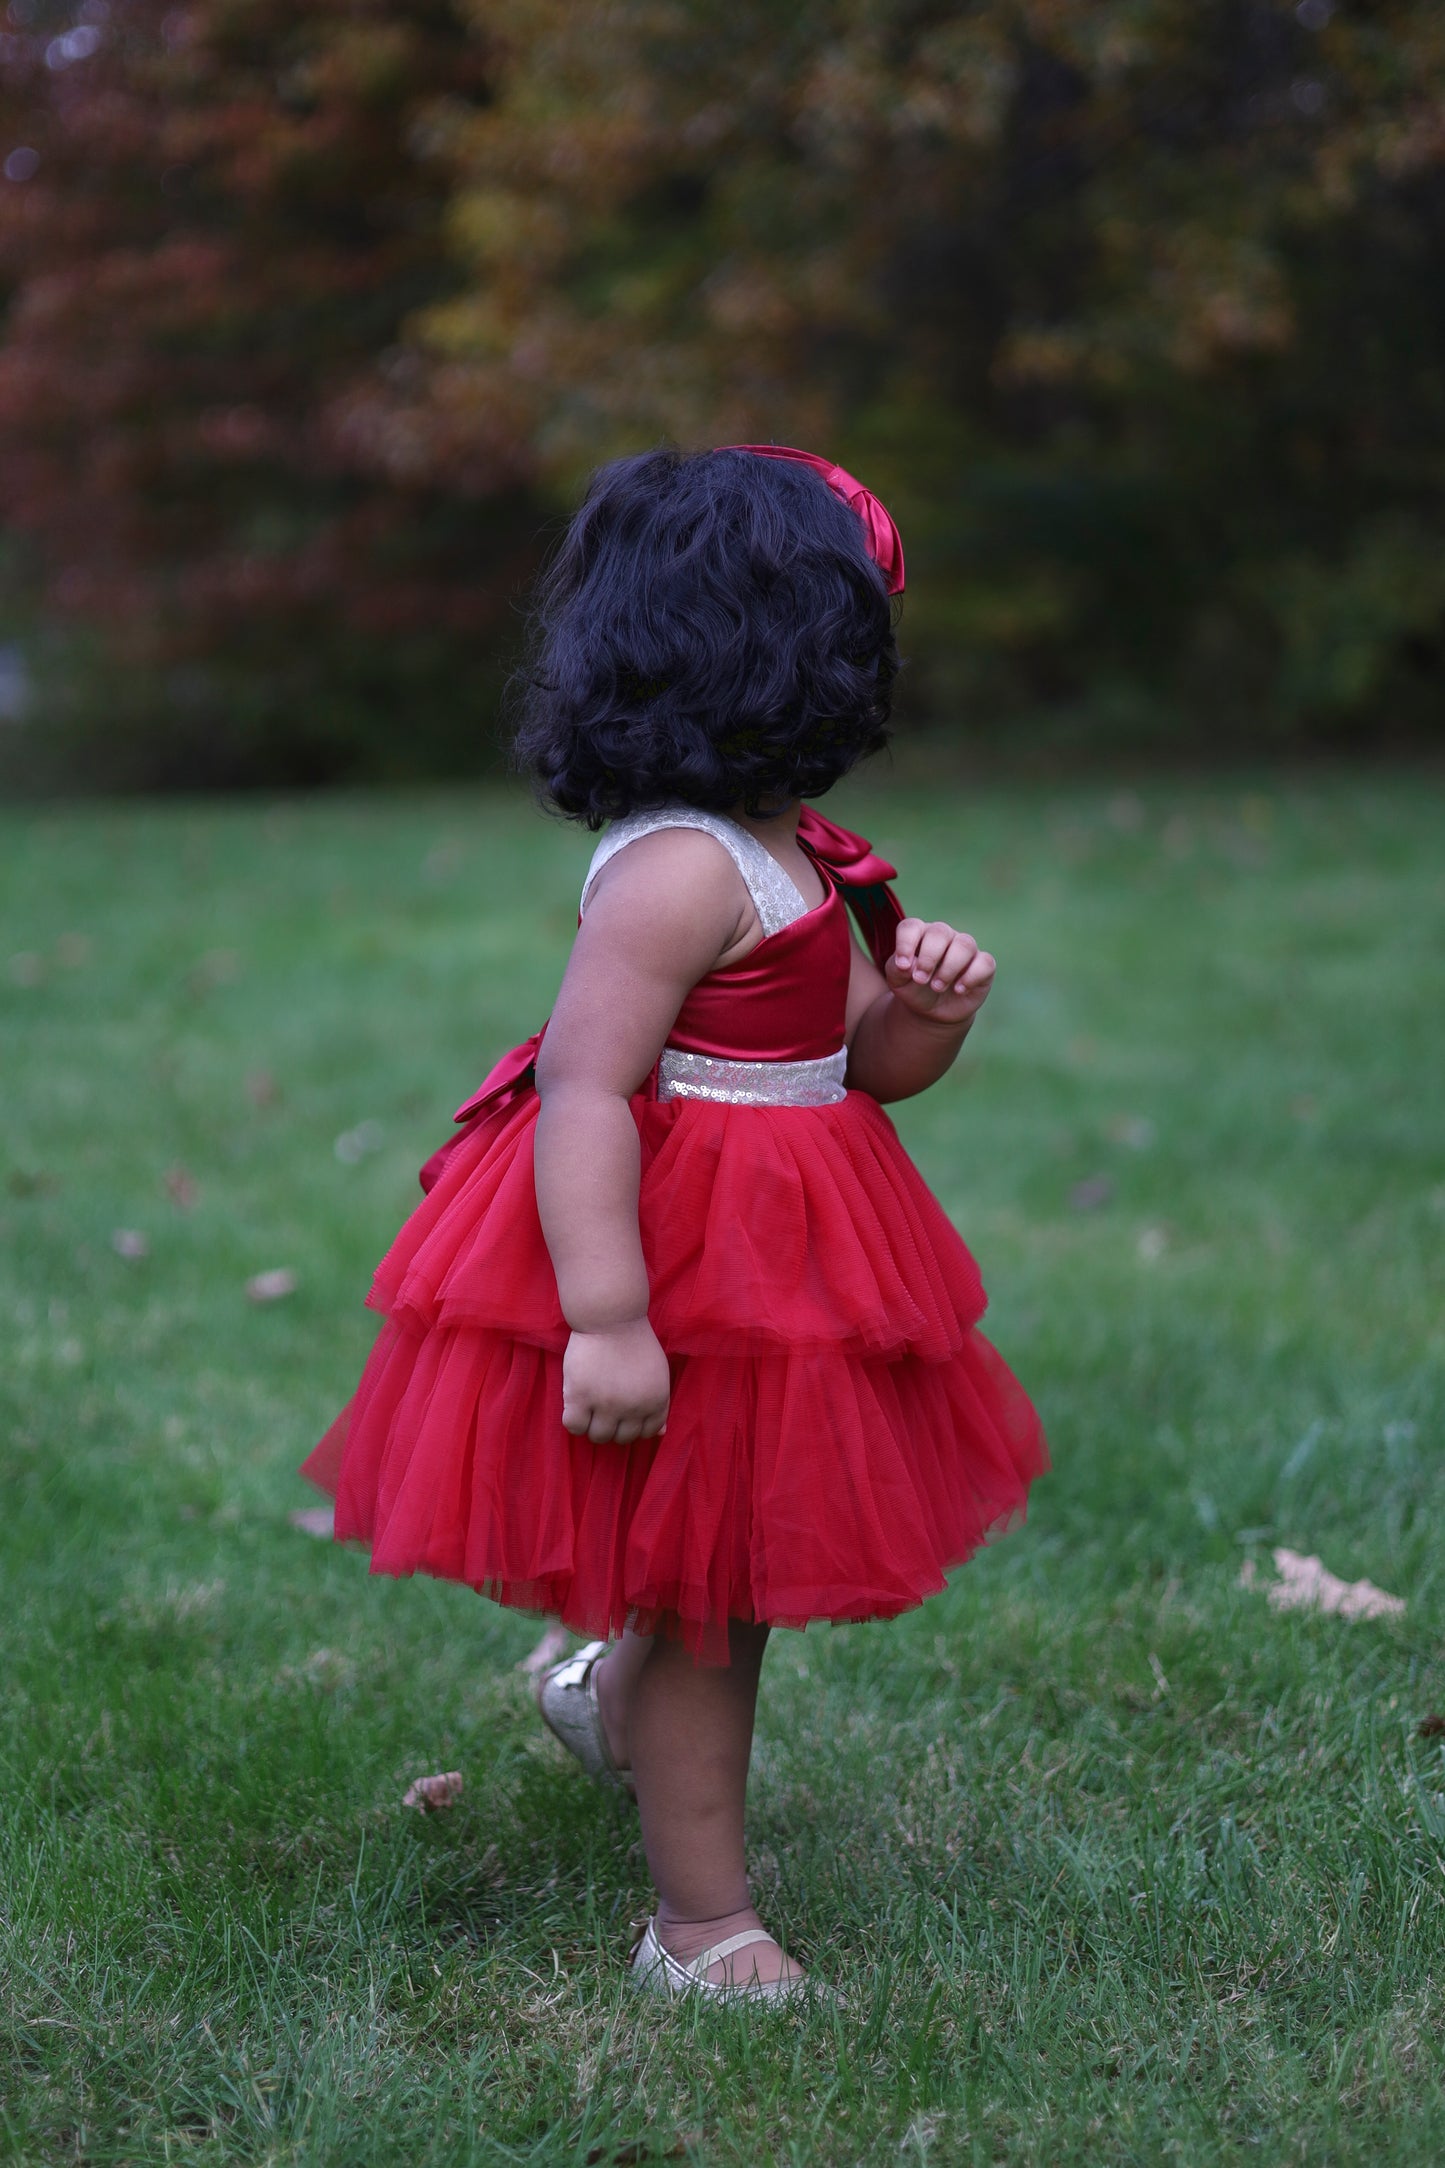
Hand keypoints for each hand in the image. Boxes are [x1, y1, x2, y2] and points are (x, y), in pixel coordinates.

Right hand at [561, 1316, 670, 1443]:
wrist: (611, 1319)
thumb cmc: (634, 1343)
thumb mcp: (657, 1374)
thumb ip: (659, 1405)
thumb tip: (659, 1433)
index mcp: (655, 1402)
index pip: (646, 1433)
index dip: (632, 1425)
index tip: (622, 1413)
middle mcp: (633, 1408)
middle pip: (621, 1438)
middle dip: (613, 1426)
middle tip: (603, 1407)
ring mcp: (606, 1404)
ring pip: (597, 1437)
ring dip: (592, 1425)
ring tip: (589, 1406)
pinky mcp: (580, 1397)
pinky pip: (573, 1426)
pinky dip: (573, 1421)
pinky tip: (575, 1405)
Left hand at [884, 917, 995, 1027]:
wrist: (933, 1011)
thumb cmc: (913, 988)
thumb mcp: (898, 982)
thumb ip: (897, 970)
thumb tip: (908, 965)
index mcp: (919, 934)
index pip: (911, 927)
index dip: (905, 944)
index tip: (902, 966)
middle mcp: (944, 936)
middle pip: (940, 932)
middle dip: (929, 957)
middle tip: (921, 980)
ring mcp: (964, 948)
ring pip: (965, 944)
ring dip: (949, 968)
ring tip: (937, 987)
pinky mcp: (983, 965)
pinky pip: (985, 962)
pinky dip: (971, 977)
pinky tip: (959, 990)